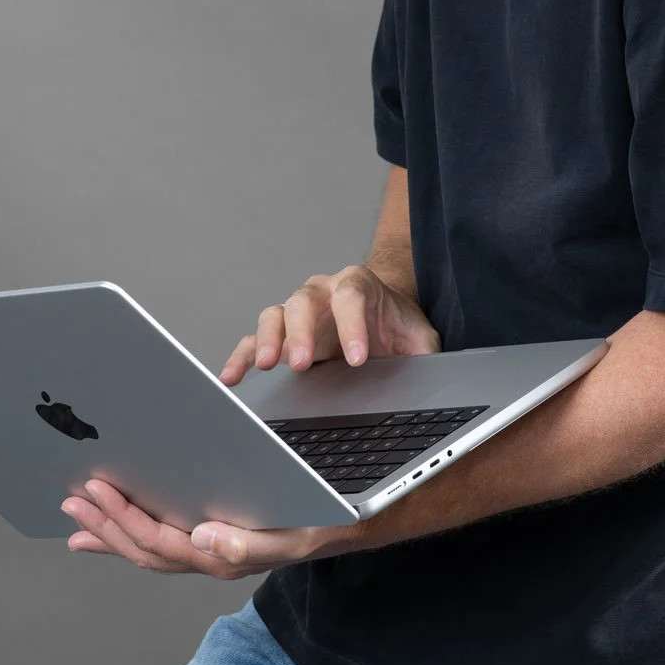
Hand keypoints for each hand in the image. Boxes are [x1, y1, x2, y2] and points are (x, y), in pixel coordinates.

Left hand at [61, 477, 363, 577]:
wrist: (340, 526)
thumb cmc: (317, 522)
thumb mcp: (292, 533)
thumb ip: (247, 540)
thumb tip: (203, 535)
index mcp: (223, 556)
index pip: (161, 541)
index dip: (124, 518)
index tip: (97, 491)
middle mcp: (208, 558)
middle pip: (144, 548)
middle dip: (106, 523)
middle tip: (73, 498)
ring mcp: (205, 553)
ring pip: (146, 549)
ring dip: (109, 530)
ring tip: (77, 513)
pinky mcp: (206, 544)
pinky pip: (158, 546)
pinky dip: (126, 538)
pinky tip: (104, 531)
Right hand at [218, 263, 440, 384]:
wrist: (384, 316)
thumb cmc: (400, 327)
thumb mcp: (422, 339)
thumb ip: (424, 353)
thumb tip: (431, 379)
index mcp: (358, 285)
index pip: (351, 297)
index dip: (352, 326)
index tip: (358, 359)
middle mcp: (322, 292)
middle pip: (304, 301)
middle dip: (302, 332)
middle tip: (304, 364)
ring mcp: (298, 312)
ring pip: (275, 315)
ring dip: (268, 340)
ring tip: (267, 366)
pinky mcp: (282, 336)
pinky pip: (254, 341)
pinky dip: (242, 357)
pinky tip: (233, 378)